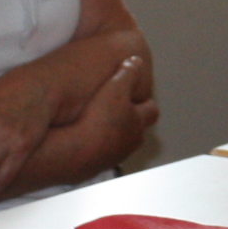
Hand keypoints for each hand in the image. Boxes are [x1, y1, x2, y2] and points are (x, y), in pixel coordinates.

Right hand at [57, 54, 157, 172]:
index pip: (151, 112)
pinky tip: (82, 141)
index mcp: (137, 123)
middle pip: (138, 133)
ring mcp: (112, 157)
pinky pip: (99, 156)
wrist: (76, 151)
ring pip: (119, 146)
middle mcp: (128, 143)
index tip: (140, 97)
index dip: (146, 103)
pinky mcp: (94, 166)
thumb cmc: (98, 119)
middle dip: (132, 122)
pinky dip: (96, 148)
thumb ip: (128, 73)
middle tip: (120, 111)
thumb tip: (137, 62)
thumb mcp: (115, 87)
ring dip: (113, 136)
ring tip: (99, 126)